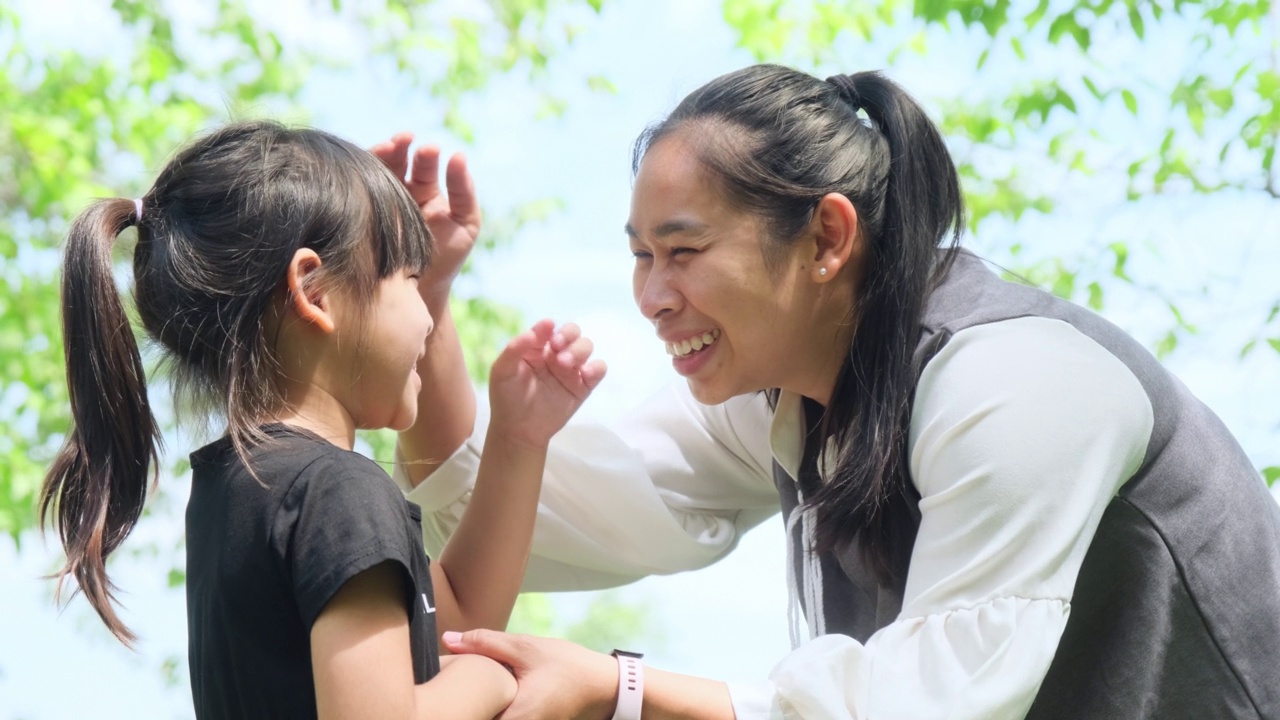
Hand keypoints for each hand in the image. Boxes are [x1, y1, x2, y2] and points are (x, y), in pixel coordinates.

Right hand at [371, 133, 479, 298]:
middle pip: (396, 161)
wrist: (422, 292)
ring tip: (387, 147)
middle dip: (400, 149)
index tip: (427, 148)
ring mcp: (377, 202)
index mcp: (424, 190)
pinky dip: (357, 176)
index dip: (423, 155)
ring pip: (373, 171)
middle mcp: (398, 191)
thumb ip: (464, 191)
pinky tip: (361, 168)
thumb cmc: (447, 257)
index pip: (421, 164)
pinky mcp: (360, 214)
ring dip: (378, 156)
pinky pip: (355, 191)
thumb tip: (458, 154)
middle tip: (404, 140)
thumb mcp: (465, 223)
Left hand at [442, 629, 616, 719]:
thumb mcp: (526, 648)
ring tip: (473, 685)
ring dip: (480, 706)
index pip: (469, 716)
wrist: (603, 686)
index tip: (446, 682)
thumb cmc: (568, 666)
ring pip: (488, 717)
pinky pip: (502, 717)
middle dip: (467, 704)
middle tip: (455, 679)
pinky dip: (493, 707)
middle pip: (477, 716)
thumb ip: (485, 643)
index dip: (455, 703)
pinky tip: (494, 691)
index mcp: (514, 718)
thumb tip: (447, 639)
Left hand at [487, 320, 605, 448]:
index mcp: (537, 347)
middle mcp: (556, 354)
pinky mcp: (583, 386)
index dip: (549, 327)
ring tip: (564, 364)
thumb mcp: (502, 371)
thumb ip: (514, 349)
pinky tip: (584, 374)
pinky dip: (596, 367)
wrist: (518, 430)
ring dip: (578, 350)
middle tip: (557, 346)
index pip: (548, 329)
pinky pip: (598, 369)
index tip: (548, 331)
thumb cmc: (507, 398)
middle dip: (568, 334)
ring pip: (586, 346)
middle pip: (573, 332)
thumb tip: (532, 332)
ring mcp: (571, 370)